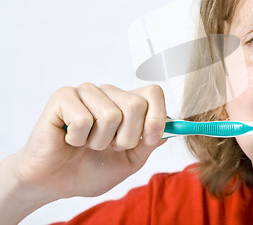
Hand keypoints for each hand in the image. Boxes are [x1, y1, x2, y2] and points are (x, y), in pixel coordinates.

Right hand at [12, 83, 166, 198]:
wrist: (56, 183)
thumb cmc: (91, 169)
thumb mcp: (131, 160)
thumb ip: (151, 142)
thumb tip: (172, 124)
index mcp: (127, 103)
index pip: (153, 92)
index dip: (156, 117)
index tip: (148, 140)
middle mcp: (109, 93)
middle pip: (136, 104)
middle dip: (126, 138)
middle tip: (109, 146)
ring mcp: (86, 92)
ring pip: (110, 114)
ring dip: (100, 141)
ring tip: (87, 144)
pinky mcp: (63, 97)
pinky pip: (83, 119)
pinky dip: (78, 139)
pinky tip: (71, 140)